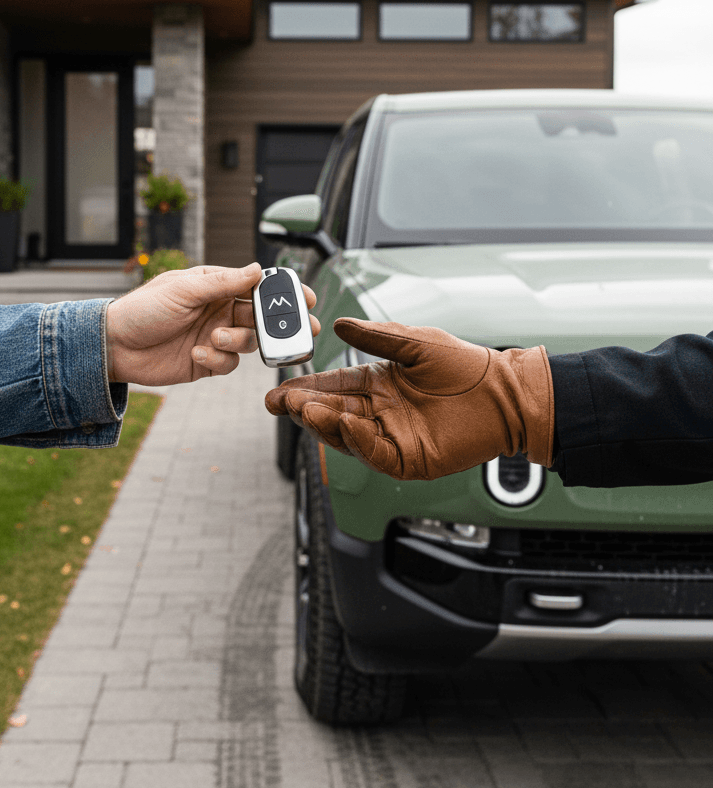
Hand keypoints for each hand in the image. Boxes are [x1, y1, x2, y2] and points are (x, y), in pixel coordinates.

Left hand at [106, 263, 319, 385]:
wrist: (114, 346)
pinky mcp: (206, 362)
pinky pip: (228, 364)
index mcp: (216, 286)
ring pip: (248, 342)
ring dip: (236, 342)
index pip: (257, 286)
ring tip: (214, 340)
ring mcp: (215, 337)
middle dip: (281, 324)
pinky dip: (217, 360)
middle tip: (302, 330)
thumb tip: (257, 270)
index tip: (305, 298)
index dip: (282, 292)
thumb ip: (223, 283)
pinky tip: (196, 355)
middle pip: (261, 317)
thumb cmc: (142, 309)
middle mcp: (219, 310)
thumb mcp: (183, 290)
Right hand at [264, 318, 552, 480]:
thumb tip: (338, 326)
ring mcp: (393, 438)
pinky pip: (375, 454)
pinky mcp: (410, 461)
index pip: (332, 388)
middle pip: (331, 414)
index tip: (281, 389)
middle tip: (284, 401)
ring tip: (306, 410)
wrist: (506, 393)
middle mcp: (380, 413)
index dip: (305, 389)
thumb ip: (376, 336)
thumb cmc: (467, 367)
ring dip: (323, 424)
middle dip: (305, 408)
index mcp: (378, 385)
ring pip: (346, 436)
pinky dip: (357, 441)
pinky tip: (345, 424)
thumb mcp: (415, 343)